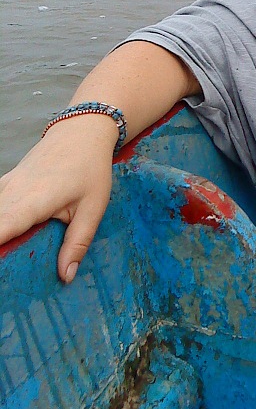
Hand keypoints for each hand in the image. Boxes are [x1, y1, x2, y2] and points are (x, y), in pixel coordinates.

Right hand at [0, 116, 114, 282]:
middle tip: (8, 266)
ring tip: (8, 254)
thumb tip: (67, 276)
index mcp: (35, 200)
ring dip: (0, 232)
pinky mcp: (4, 183)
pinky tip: (6, 232)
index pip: (4, 226)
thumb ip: (77, 243)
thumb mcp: (93, 208)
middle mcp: (13, 192)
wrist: (81, 132)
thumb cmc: (90, 169)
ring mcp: (5, 185)